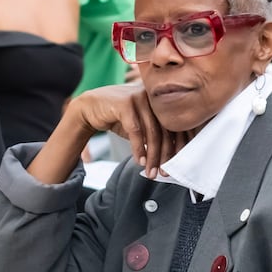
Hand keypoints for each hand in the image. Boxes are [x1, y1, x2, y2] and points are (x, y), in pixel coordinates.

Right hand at [70, 83, 191, 178]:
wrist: (91, 107)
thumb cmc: (120, 118)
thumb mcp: (142, 127)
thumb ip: (157, 136)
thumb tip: (173, 157)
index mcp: (162, 101)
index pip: (177, 125)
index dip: (179, 146)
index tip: (178, 165)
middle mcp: (153, 97)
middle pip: (166, 130)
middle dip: (165, 155)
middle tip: (163, 173)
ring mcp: (139, 97)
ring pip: (151, 132)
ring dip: (152, 156)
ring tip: (150, 172)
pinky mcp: (124, 103)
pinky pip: (135, 130)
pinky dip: (138, 148)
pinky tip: (139, 161)